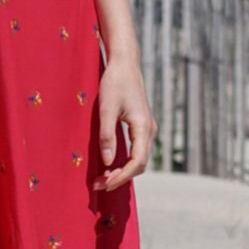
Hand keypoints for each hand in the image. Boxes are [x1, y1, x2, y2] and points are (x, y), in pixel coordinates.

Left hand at [92, 55, 156, 191]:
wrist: (125, 63)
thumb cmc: (115, 82)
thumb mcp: (106, 108)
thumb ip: (107, 135)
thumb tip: (107, 162)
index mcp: (143, 127)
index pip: (137, 162)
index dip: (122, 176)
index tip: (105, 184)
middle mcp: (149, 130)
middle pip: (140, 164)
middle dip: (121, 177)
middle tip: (99, 185)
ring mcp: (147, 128)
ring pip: (139, 158)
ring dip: (122, 170)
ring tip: (103, 178)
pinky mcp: (141, 125)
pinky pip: (137, 150)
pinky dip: (125, 161)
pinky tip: (111, 164)